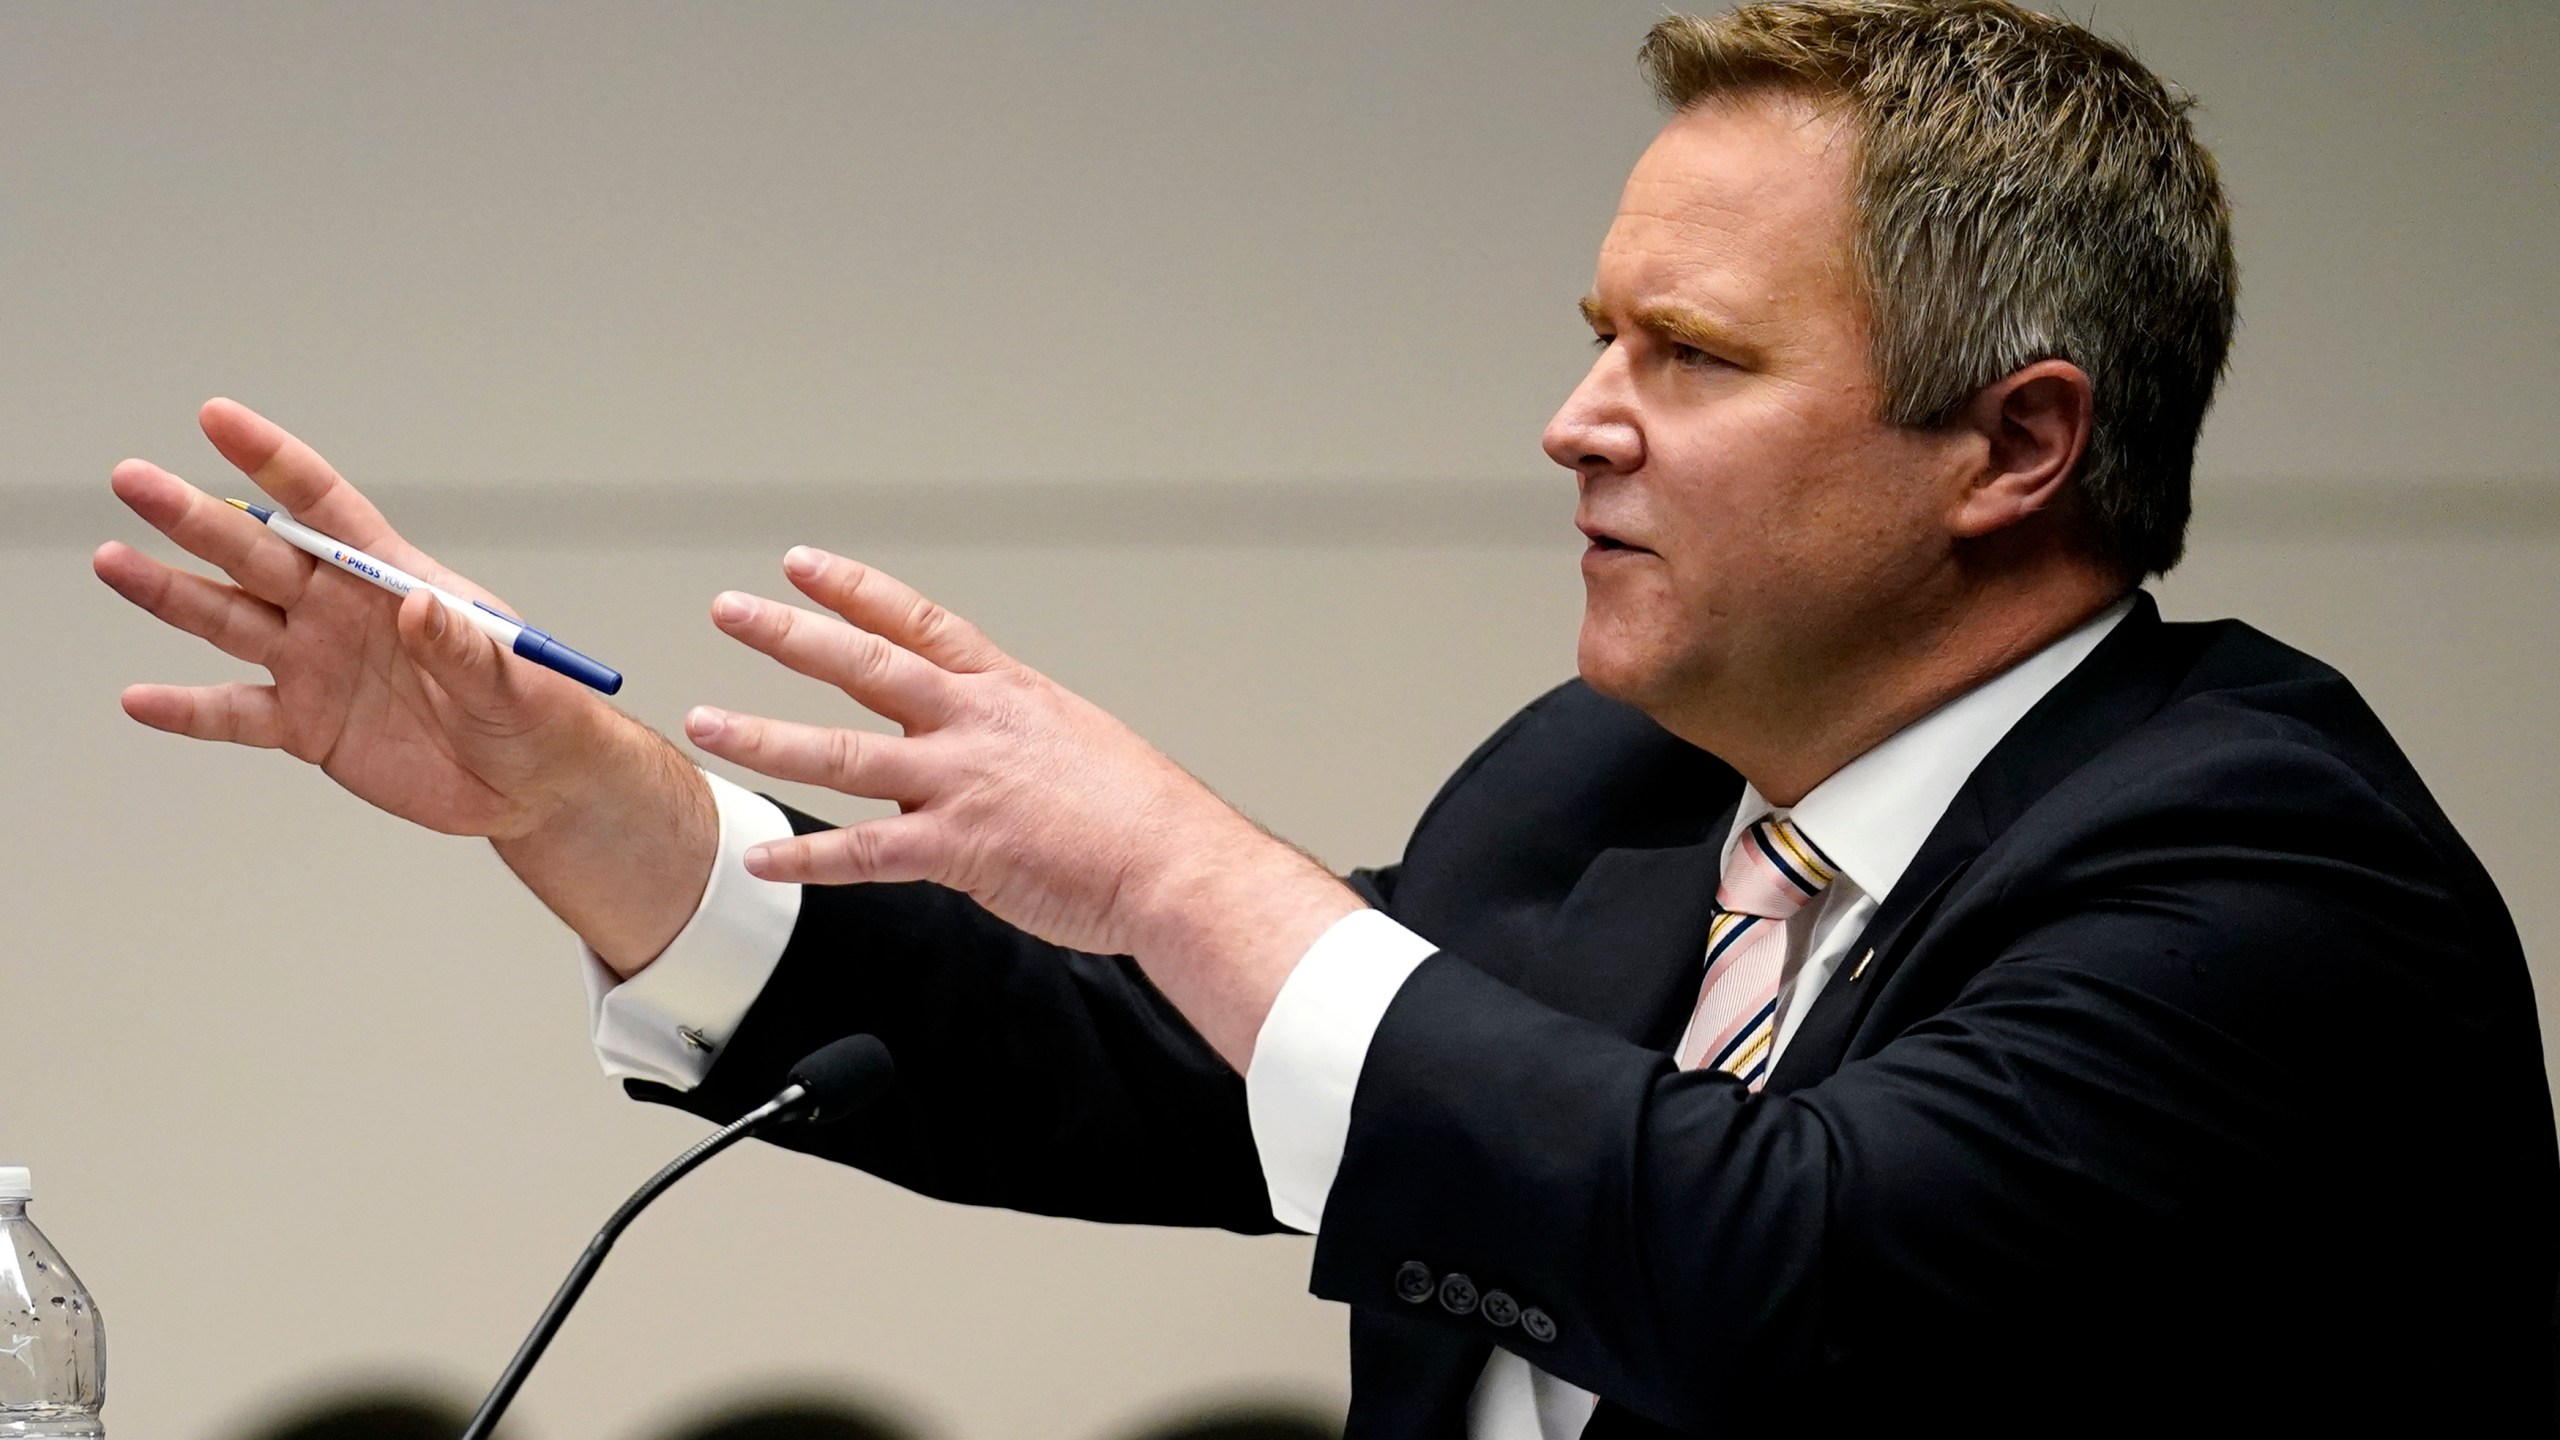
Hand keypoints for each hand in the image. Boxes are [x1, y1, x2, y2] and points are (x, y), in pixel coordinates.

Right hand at [99, 400, 711, 970]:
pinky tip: (139, 698)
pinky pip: (236, 715)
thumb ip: (464, 647)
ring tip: (112, 560)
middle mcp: (341, 613)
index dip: (273, 461)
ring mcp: (318, 667)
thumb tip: (419, 605)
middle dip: (196, 517)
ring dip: (171, 593)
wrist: (534, 784)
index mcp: (394, 579)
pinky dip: (187, 711)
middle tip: (133, 478)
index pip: (324, 508)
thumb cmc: (539, 713)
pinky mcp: (309, 727)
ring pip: (229, 621)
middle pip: (257, 554)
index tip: (216, 416)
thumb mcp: (516, 681)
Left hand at [684, 547, 1362, 1065]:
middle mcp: (976, 725)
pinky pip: (867, 854)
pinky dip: (810, 859)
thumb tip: (969, 759)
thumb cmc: (1142, 816)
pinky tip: (763, 862)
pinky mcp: (961, 850)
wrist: (1180, 866)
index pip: (916, 621)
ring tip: (706, 722)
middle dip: (788, 634)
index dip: (852, 589)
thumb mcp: (1076, 745)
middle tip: (728, 609)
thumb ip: (1007, 743)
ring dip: (766, 736)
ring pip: (844, 754)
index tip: (799, 565)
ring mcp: (963, 785)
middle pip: (864, 666)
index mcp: (1005, 692)